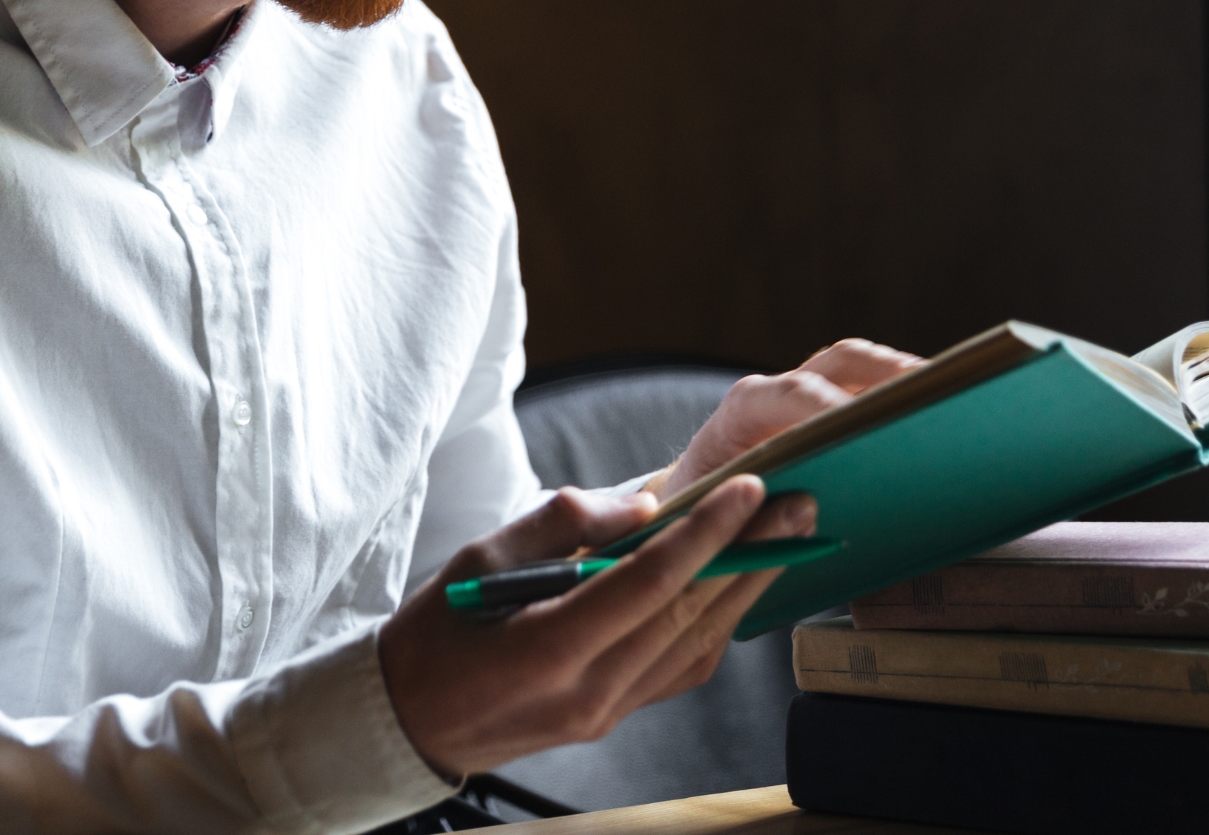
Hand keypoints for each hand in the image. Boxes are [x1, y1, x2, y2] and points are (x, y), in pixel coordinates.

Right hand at [380, 475, 817, 777]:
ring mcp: (606, 712)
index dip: (706, 532)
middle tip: (798, 503)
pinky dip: (717, 622)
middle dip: (749, 554)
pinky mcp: (613, 717)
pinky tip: (740, 584)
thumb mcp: (477, 559)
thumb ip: (558, 525)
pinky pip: (682, 668)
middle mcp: (589, 692)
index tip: (749, 487)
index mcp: (549, 650)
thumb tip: (641, 503)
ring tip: (785, 537)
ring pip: (697, 645)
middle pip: (689, 614)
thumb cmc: (437, 633)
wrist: (410, 721)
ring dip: (746, 588)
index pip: (649, 584)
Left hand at [661, 338, 922, 496]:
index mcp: (742, 411)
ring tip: (959, 403)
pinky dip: (903, 399)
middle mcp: (777, 393)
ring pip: (862, 369)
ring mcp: (804, 398)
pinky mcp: (823, 412)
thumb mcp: (714, 522)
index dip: (835, 405)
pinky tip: (938, 423)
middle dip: (893, 371)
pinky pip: (868, 391)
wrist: (683, 509)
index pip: (794, 392)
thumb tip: (808, 513)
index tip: (874, 429)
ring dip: (909, 379)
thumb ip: (754, 520)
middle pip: (843, 361)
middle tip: (942, 395)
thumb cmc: (698, 518)